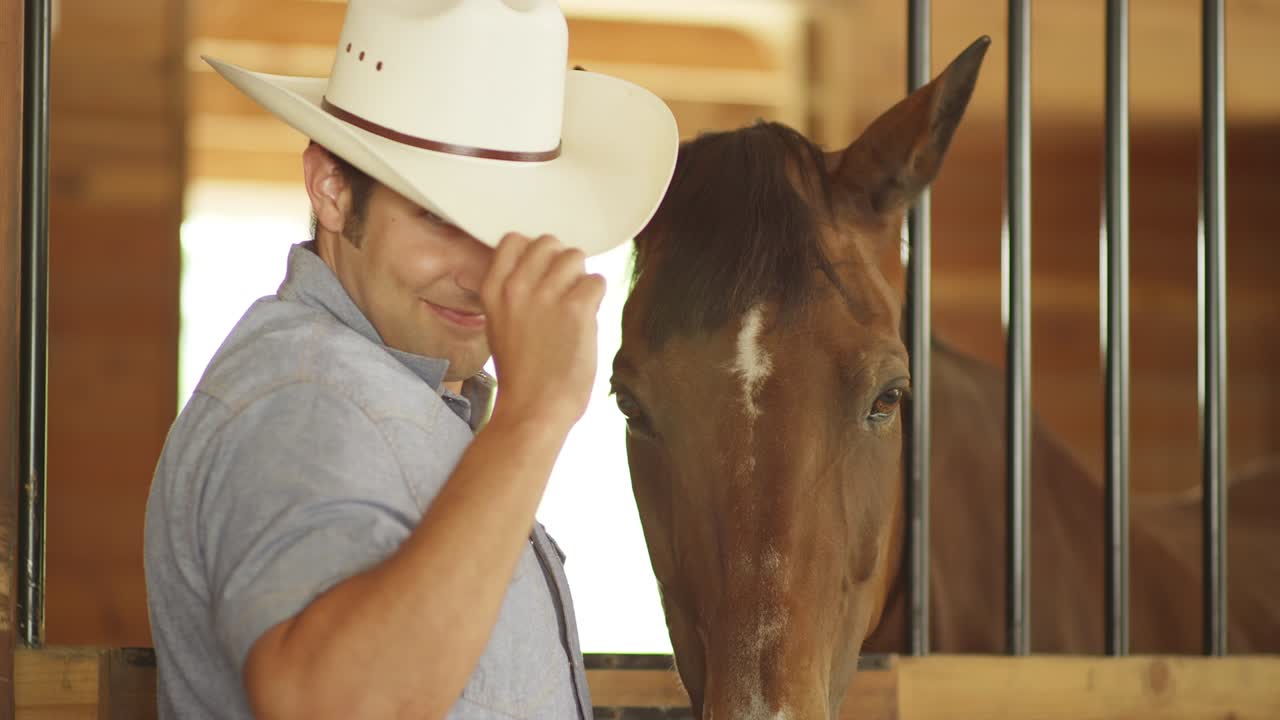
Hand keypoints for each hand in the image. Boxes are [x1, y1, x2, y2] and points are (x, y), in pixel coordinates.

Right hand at [480, 233, 605, 430]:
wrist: (533, 409)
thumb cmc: (522, 375)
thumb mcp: (500, 325)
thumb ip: (515, 294)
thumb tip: (544, 271)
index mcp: (493, 290)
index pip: (514, 240)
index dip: (535, 254)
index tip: (542, 273)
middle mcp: (517, 287)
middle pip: (549, 243)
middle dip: (561, 263)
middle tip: (565, 292)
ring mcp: (546, 295)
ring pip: (575, 257)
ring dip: (581, 279)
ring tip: (576, 308)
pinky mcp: (575, 309)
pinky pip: (596, 281)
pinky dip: (597, 299)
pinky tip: (586, 321)